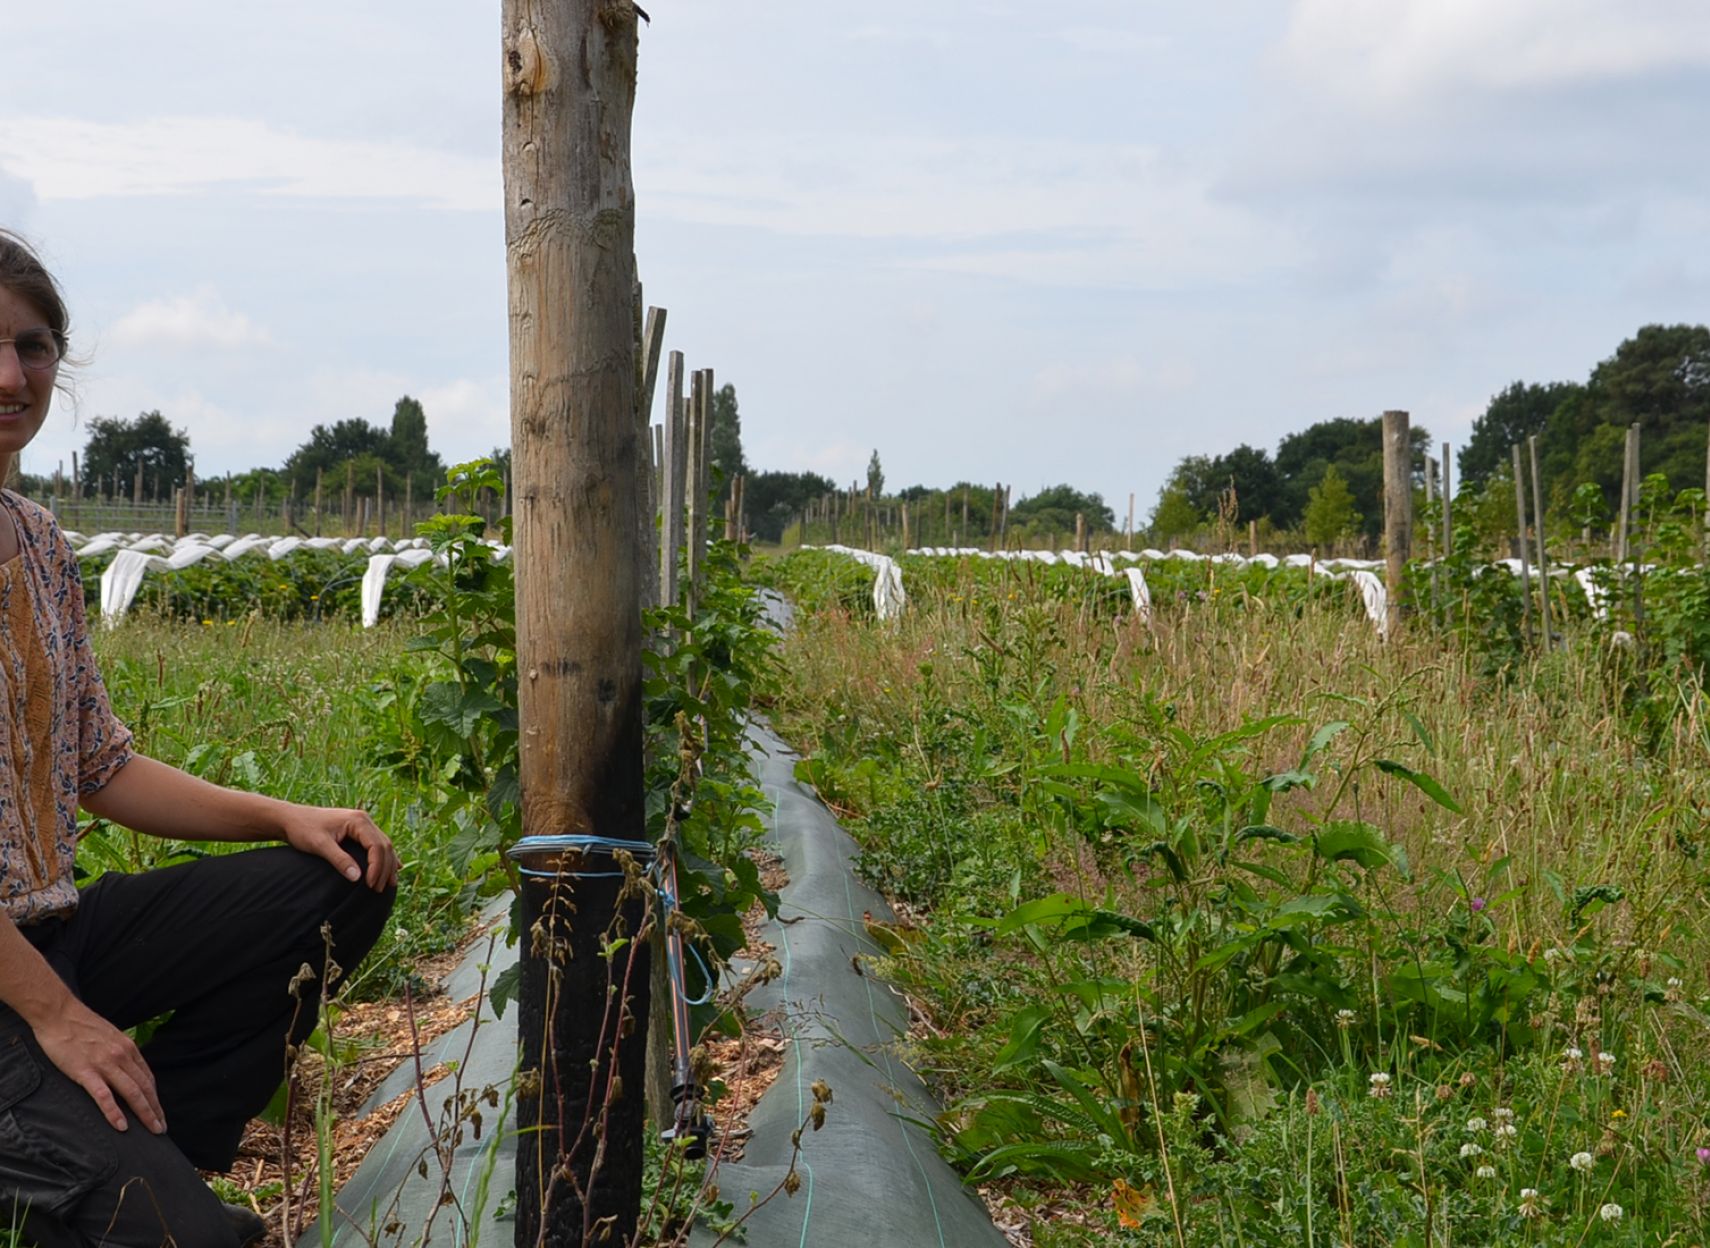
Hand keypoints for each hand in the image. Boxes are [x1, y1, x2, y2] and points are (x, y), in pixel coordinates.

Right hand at [33, 996, 165, 1134]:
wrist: (59, 1014)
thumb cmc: (82, 1026)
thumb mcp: (110, 1037)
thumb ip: (120, 1053)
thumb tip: (127, 1069)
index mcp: (128, 1048)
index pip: (147, 1078)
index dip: (155, 1097)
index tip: (159, 1113)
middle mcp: (122, 1056)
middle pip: (144, 1087)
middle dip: (155, 1110)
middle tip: (162, 1129)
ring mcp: (105, 1064)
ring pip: (132, 1092)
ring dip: (144, 1113)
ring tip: (152, 1131)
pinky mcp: (85, 1071)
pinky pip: (103, 1096)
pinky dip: (114, 1112)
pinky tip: (122, 1125)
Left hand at [280, 806, 400, 890]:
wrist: (290, 818)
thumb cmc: (303, 829)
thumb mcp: (320, 845)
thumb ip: (339, 860)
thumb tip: (358, 878)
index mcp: (358, 821)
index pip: (377, 846)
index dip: (377, 867)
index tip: (370, 885)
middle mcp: (364, 820)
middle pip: (384, 846)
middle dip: (385, 869)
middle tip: (378, 890)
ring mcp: (362, 824)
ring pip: (384, 845)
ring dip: (388, 864)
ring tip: (389, 884)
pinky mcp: (358, 830)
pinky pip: (377, 844)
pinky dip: (385, 858)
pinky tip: (394, 867)